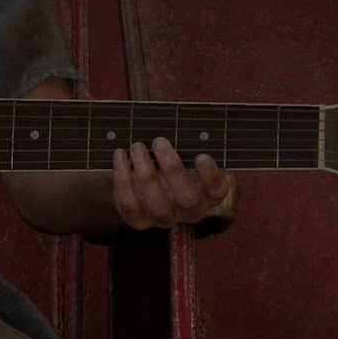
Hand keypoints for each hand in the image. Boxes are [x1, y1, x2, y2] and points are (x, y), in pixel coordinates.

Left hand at [111, 136, 236, 229]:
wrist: (143, 186)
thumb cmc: (168, 162)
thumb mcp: (182, 153)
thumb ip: (184, 142)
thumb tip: (176, 118)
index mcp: (207, 194)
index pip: (217, 191)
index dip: (211, 176)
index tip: (201, 156)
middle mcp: (189, 211)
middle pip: (187, 199)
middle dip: (172, 168)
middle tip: (159, 140)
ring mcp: (164, 219)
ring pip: (157, 205)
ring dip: (145, 172)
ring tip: (137, 145)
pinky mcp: (139, 221)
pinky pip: (129, 204)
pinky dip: (122, 178)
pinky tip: (120, 155)